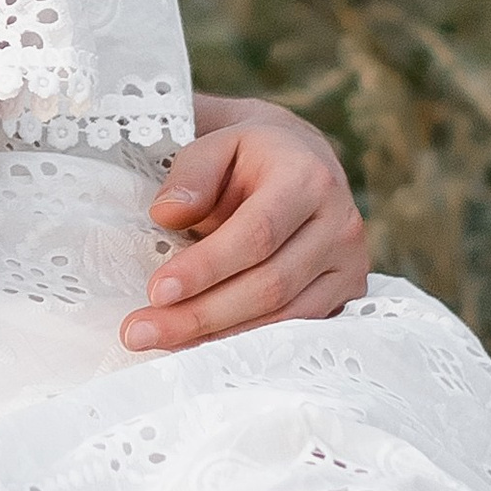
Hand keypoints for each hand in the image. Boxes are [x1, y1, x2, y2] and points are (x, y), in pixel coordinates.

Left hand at [124, 96, 369, 350]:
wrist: (300, 160)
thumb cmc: (248, 156)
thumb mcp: (215, 144)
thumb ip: (190, 175)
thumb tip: (166, 214)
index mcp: (308, 179)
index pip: (257, 234)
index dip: (207, 267)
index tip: (157, 291)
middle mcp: (340, 224)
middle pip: (270, 284)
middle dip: (201, 313)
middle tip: (140, 330)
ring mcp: (350, 263)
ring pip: (284, 316)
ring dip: (218, 336)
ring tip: (158, 340)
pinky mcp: (347, 292)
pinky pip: (296, 327)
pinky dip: (246, 340)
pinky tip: (201, 346)